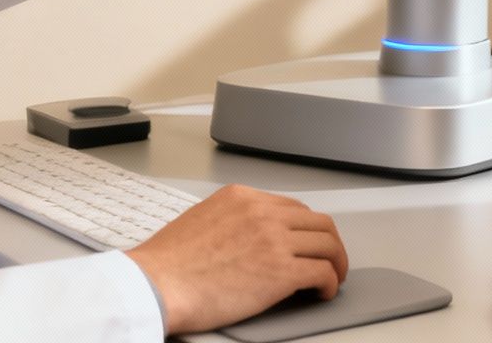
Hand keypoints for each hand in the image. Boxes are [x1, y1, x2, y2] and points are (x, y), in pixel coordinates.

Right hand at [126, 183, 349, 334]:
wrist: (156, 284)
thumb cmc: (169, 262)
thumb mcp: (202, 220)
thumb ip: (233, 221)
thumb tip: (251, 238)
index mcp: (242, 197)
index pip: (291, 207)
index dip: (305, 229)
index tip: (307, 244)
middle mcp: (262, 212)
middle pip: (317, 222)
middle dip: (328, 243)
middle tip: (330, 260)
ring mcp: (274, 240)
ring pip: (327, 244)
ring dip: (335, 262)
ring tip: (332, 278)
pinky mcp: (281, 271)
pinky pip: (322, 272)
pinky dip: (329, 283)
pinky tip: (322, 293)